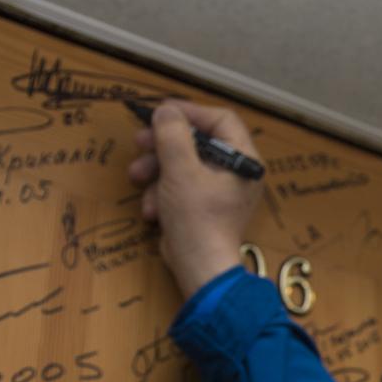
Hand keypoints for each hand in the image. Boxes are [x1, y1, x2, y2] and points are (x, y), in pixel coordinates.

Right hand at [127, 100, 263, 297]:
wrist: (199, 270)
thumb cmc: (197, 219)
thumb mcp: (181, 171)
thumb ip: (172, 135)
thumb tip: (166, 111)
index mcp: (243, 160)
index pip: (220, 120)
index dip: (189, 112)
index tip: (160, 112)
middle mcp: (236, 173)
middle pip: (197, 142)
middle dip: (163, 144)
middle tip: (138, 142)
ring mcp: (219, 192)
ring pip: (183, 165)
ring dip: (156, 171)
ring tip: (137, 177)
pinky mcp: (203, 208)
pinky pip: (180, 188)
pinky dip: (163, 194)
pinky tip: (152, 209)